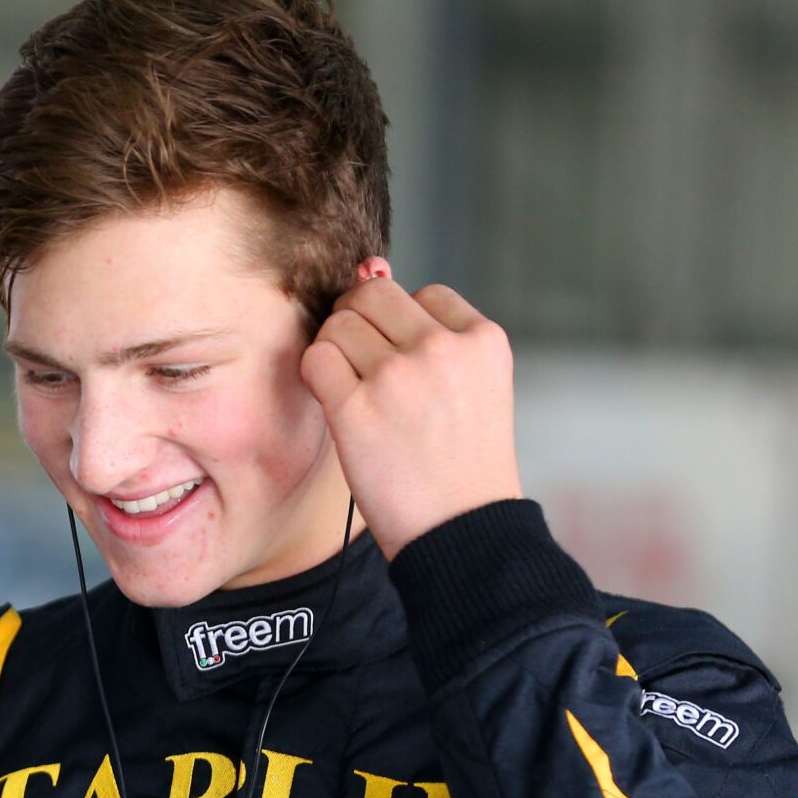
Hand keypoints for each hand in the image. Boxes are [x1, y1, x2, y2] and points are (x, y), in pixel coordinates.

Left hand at [298, 268, 522, 557]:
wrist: (461, 530)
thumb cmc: (461, 461)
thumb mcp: (472, 385)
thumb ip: (428, 329)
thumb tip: (370, 267)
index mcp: (482, 338)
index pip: (421, 293)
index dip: (402, 328)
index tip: (409, 370)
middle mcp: (442, 348)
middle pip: (371, 296)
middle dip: (359, 325)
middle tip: (366, 372)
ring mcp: (398, 376)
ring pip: (338, 324)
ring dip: (336, 353)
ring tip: (360, 396)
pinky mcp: (357, 408)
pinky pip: (315, 360)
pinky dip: (317, 378)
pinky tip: (340, 407)